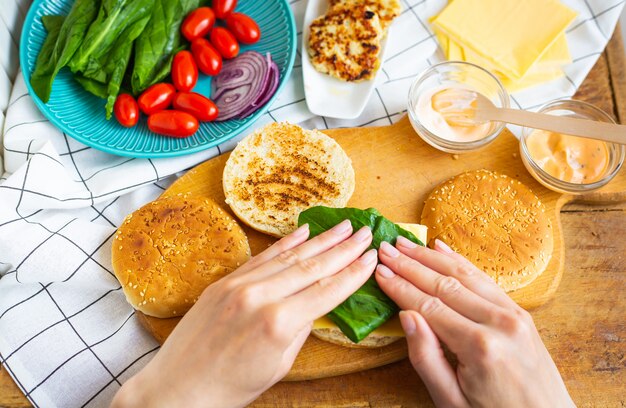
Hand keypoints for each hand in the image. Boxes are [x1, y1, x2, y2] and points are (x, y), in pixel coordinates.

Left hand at [112, 220, 375, 407]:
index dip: (353, 273)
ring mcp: (240, 285)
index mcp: (279, 323)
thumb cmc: (231, 387)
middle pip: (312, 266)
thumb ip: (300, 330)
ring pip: (290, 256)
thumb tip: (315, 304)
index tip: (371, 257)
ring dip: (320, 240)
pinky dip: (285, 243)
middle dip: (343, 248)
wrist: (179, 387)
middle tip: (365, 232)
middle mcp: (261, 297)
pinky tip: (304, 232)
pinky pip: (263, 257)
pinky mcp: (225, 281)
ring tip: (343, 227)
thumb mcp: (278, 365)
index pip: (327, 290)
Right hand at [375, 237, 573, 407]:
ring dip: (431, 257)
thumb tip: (406, 316)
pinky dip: (460, 262)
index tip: (379, 270)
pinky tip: (442, 249)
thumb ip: (426, 358)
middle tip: (386, 248)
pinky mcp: (521, 312)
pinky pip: (485, 279)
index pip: (428, 306)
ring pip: (464, 275)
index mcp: (479, 346)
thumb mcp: (451, 401)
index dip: (400, 286)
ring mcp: (514, 314)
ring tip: (406, 243)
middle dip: (411, 264)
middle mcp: (499, 322)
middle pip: (444, 284)